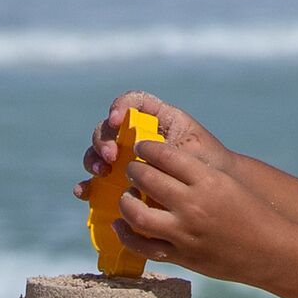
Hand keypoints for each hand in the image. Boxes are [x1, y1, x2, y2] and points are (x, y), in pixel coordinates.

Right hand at [75, 92, 218, 190]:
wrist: (213, 194)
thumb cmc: (207, 165)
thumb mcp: (195, 149)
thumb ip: (170, 143)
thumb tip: (145, 147)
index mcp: (155, 119)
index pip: (131, 104)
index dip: (119, 107)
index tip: (117, 119)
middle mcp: (135, 136)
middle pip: (108, 129)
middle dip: (104, 140)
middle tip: (111, 157)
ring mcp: (124, 159)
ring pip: (97, 152)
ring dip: (93, 160)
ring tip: (101, 173)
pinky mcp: (117, 182)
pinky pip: (96, 181)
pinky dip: (87, 185)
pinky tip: (83, 192)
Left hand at [112, 124, 292, 283]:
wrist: (269, 250)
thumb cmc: (250, 212)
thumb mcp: (226, 184)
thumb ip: (195, 175)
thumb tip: (162, 164)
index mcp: (208, 181)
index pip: (166, 155)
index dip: (147, 148)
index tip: (141, 148)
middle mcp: (194, 205)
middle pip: (147, 180)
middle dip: (133, 171)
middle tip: (131, 170)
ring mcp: (186, 233)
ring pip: (138, 215)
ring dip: (125, 202)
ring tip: (126, 196)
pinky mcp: (182, 256)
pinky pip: (144, 247)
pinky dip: (127, 236)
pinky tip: (120, 225)